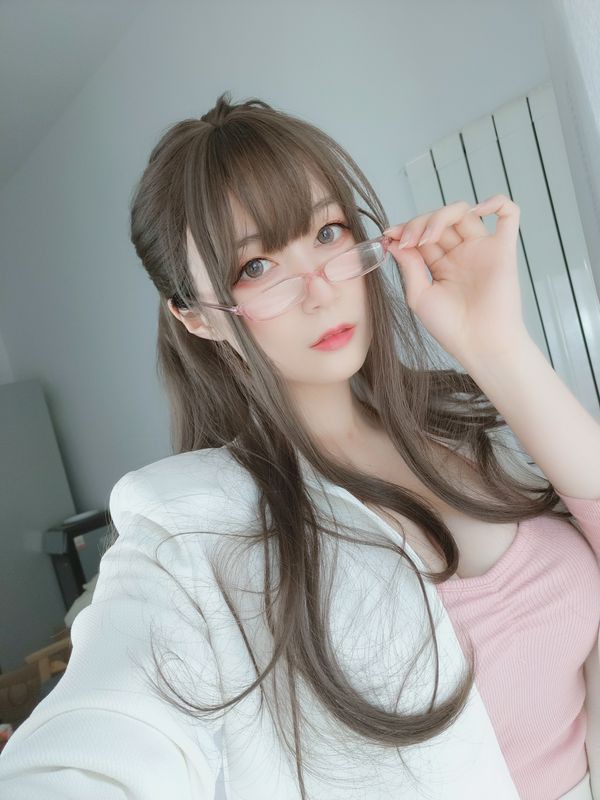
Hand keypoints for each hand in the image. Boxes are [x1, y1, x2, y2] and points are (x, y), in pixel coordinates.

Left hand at [384, 194, 529, 364]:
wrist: (479, 344)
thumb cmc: (450, 327)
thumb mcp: (418, 295)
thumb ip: (409, 266)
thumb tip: (394, 240)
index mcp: (440, 264)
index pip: (422, 233)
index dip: (406, 229)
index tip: (390, 236)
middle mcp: (461, 253)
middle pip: (440, 219)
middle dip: (419, 223)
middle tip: (408, 240)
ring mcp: (481, 250)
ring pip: (465, 212)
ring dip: (442, 215)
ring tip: (427, 237)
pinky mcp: (503, 250)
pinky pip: (509, 214)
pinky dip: (496, 202)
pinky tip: (477, 210)